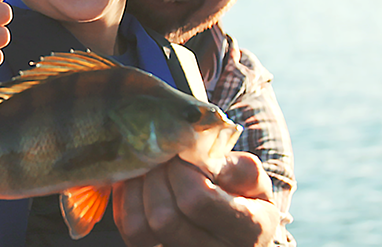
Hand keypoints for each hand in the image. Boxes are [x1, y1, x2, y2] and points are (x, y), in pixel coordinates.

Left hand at [112, 152, 279, 246]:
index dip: (182, 170)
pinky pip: (128, 228)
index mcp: (248, 229)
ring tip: (154, 169)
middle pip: (163, 218)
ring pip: (138, 227)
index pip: (196, 199)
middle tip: (166, 159)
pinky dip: (127, 198)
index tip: (185, 153)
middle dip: (158, 177)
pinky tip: (143, 183)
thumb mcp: (253, 176)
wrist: (235, 221)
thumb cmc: (244, 194)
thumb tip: (195, 157)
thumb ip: (233, 164)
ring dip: (139, 188)